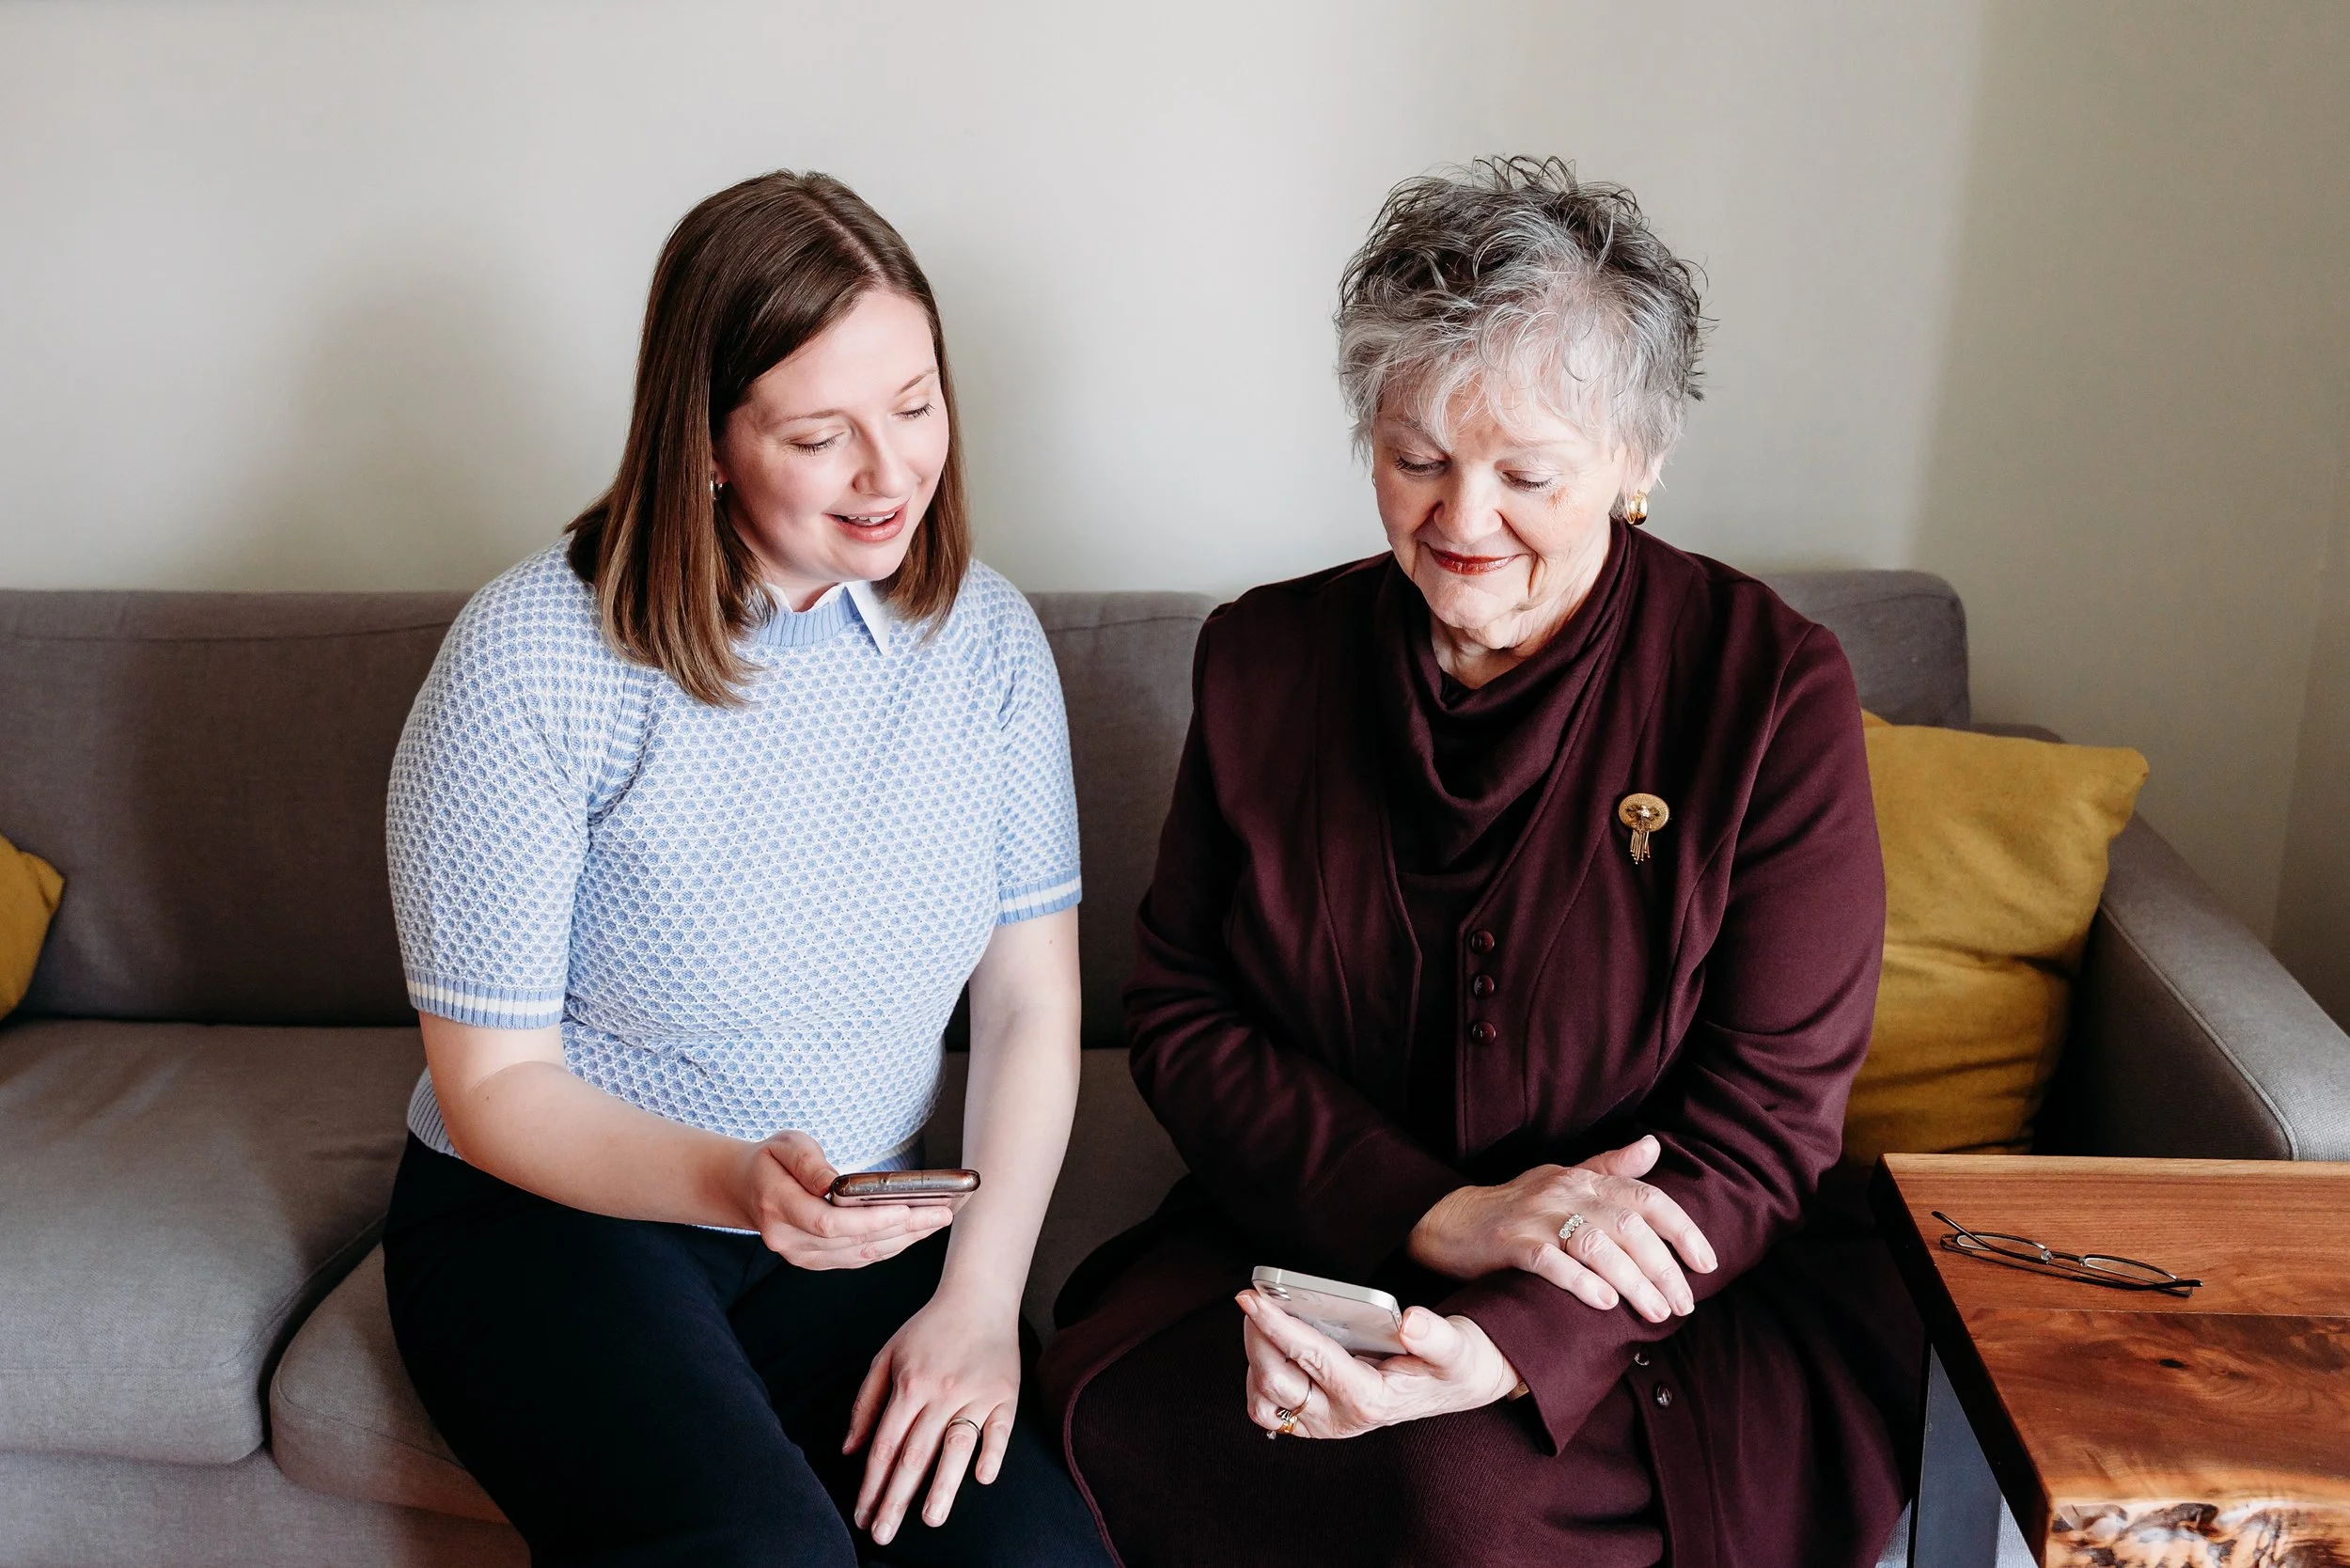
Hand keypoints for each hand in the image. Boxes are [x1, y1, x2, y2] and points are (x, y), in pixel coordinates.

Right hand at [737, 1132, 959, 1269]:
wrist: (746, 1189)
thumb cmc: (771, 1161)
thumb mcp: (785, 1145)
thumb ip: (808, 1163)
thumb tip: (834, 1182)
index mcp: (777, 1207)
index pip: (828, 1223)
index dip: (869, 1220)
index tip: (905, 1209)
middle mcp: (789, 1240)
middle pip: (852, 1242)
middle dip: (901, 1229)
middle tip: (941, 1213)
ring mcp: (802, 1256)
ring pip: (860, 1255)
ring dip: (902, 1241)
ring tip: (937, 1221)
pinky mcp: (817, 1261)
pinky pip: (858, 1259)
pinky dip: (889, 1247)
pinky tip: (915, 1233)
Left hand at [844, 1292, 1020, 1545]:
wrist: (979, 1296)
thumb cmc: (928, 1329)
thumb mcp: (886, 1356)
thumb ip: (866, 1403)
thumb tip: (849, 1450)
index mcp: (909, 1385)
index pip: (885, 1446)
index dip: (871, 1485)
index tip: (862, 1517)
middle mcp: (941, 1392)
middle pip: (915, 1455)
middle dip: (896, 1499)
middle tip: (882, 1535)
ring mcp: (976, 1394)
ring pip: (956, 1447)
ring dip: (943, 1486)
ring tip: (930, 1520)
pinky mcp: (1006, 1394)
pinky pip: (1000, 1429)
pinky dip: (992, 1452)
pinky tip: (982, 1479)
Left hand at [1237, 1293, 1517, 1438]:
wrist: (1454, 1385)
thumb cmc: (1452, 1363)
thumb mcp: (1455, 1347)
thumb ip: (1435, 1337)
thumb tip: (1410, 1321)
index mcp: (1369, 1398)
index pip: (1310, 1356)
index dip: (1276, 1324)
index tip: (1250, 1296)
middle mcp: (1340, 1418)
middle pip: (1275, 1378)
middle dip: (1257, 1335)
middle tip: (1254, 1298)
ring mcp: (1323, 1424)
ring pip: (1263, 1399)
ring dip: (1254, 1359)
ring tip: (1261, 1322)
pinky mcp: (1313, 1421)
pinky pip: (1268, 1408)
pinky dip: (1259, 1379)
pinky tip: (1270, 1348)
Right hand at [1405, 1134, 1716, 1321]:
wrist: (1452, 1220)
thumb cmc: (1517, 1204)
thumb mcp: (1565, 1178)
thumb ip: (1611, 1167)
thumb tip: (1654, 1146)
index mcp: (1584, 1180)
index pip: (1647, 1197)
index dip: (1683, 1229)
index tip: (1707, 1264)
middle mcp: (1565, 1193)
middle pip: (1628, 1227)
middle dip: (1663, 1268)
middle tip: (1684, 1304)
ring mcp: (1537, 1217)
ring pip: (1596, 1245)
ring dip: (1633, 1281)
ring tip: (1656, 1312)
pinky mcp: (1510, 1244)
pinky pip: (1549, 1261)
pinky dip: (1579, 1281)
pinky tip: (1603, 1302)